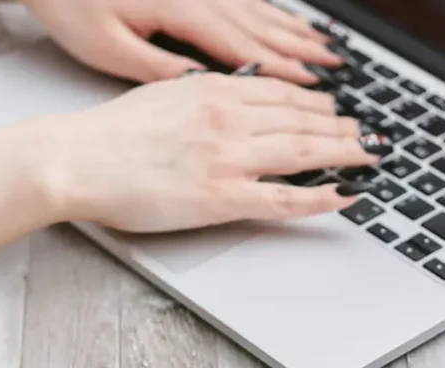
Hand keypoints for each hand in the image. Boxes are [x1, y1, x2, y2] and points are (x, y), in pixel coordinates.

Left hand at [22, 0, 341, 83]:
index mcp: (181, 11)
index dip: (283, 71)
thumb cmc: (72, 5)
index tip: (314, 87)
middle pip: (262, 27)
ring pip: (258, 10)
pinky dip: (269, 13)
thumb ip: (158, 67)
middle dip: (302, 51)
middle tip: (336, 69)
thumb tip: (200, 85)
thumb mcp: (107, 48)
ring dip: (293, 31)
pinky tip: (283, 21)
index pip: (244, 48)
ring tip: (324, 47)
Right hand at [42, 73, 386, 233]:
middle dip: (342, 127)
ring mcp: (228, 158)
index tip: (335, 108)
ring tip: (367, 159)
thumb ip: (201, 97)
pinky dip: (320, 196)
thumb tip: (227, 98)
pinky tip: (343, 196)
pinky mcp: (220, 197)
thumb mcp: (161, 95)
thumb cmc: (107, 135)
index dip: (317, 101)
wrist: (76, 159)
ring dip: (343, 154)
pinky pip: (284, 198)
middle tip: (367, 135)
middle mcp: (228, 119)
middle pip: (302, 120)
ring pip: (303, 152)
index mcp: (212, 92)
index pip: (281, 92)